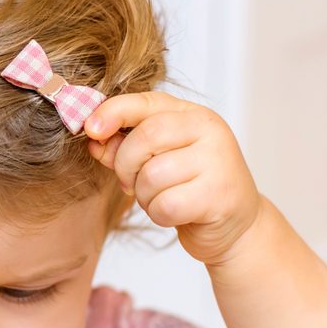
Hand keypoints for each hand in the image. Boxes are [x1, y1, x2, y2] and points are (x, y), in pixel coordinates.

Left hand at [84, 92, 262, 266]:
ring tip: (161, 198)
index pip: (147, 102)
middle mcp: (210, 131)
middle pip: (146, 137)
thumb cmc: (192, 188)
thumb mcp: (159, 160)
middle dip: (125, 164)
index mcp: (194, 115)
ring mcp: (218, 162)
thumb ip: (126, 146)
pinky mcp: (218, 196)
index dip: (113, 112)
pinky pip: (165, 204)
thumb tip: (92, 138)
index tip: (90, 128)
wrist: (236, 225)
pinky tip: (175, 213)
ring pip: (152, 175)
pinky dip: (159, 214)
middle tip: (130, 182)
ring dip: (144, 195)